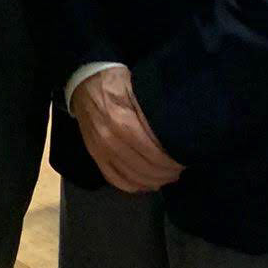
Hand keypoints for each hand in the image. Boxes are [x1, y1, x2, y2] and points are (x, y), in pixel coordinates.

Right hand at [72, 68, 181, 194]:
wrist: (84, 81)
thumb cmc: (116, 82)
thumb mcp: (138, 91)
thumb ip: (152, 115)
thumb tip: (175, 134)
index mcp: (123, 124)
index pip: (153, 155)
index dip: (170, 162)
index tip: (183, 161)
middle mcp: (110, 141)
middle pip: (144, 169)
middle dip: (165, 174)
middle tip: (178, 170)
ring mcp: (99, 150)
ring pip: (131, 178)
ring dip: (151, 181)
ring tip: (165, 177)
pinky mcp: (94, 155)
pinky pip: (114, 178)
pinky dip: (131, 186)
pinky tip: (145, 184)